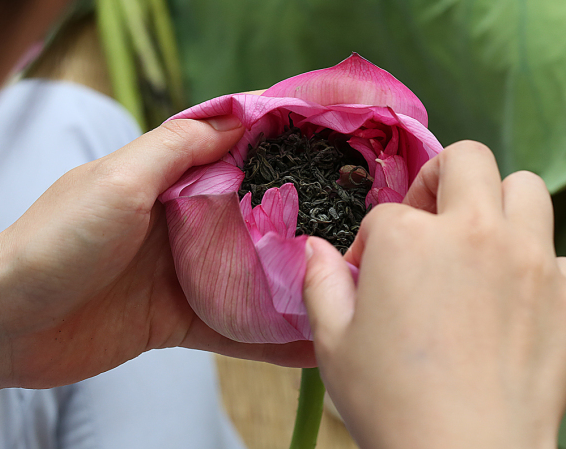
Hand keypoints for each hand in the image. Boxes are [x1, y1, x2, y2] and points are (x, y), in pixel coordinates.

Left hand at [0, 116, 314, 428]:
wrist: (6, 324)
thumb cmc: (56, 243)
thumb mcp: (119, 180)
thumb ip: (176, 149)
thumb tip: (236, 120)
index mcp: (159, 179)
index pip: (224, 154)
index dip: (270, 149)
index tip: (321, 149)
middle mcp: (171, 223)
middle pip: (242, 216)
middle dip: (290, 218)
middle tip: (348, 223)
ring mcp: (174, 273)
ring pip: (242, 274)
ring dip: (284, 283)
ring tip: (338, 288)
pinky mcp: (170, 320)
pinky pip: (227, 327)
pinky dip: (263, 339)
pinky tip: (304, 348)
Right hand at [303, 141, 565, 448]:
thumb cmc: (391, 401)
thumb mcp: (333, 341)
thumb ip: (319, 281)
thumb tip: (312, 249)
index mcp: (407, 239)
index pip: (385, 212)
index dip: (368, 244)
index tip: (367, 278)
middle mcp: (472, 233)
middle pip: (465, 160)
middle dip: (438, 178)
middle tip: (425, 219)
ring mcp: (527, 259)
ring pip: (525, 188)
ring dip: (496, 201)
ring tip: (474, 240)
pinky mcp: (564, 295)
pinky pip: (558, 251)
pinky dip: (535, 257)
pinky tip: (511, 291)